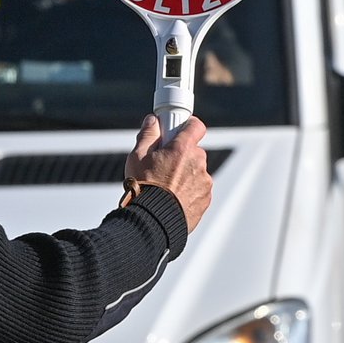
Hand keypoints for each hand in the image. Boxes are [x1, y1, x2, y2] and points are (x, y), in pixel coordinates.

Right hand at [126, 114, 212, 232]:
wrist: (152, 221)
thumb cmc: (143, 189)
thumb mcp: (137, 157)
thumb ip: (148, 135)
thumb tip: (153, 121)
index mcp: (183, 149)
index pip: (195, 126)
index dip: (187, 126)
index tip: (178, 131)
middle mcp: (198, 163)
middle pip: (194, 151)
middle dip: (181, 155)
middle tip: (163, 164)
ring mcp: (204, 182)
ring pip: (196, 171)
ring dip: (185, 175)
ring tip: (165, 187)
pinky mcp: (206, 199)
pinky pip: (198, 189)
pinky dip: (188, 191)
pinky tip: (172, 198)